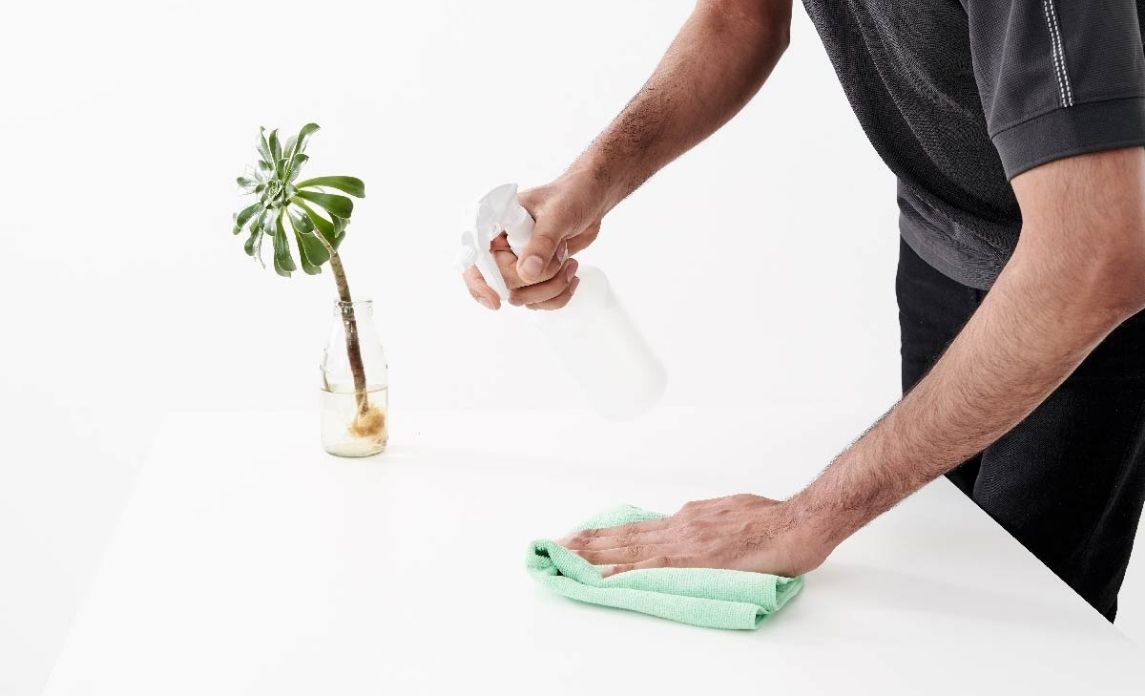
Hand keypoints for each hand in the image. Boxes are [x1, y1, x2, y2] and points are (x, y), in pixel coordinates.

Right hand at [463, 171, 604, 310]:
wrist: (589, 199)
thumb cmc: (570, 196)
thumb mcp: (557, 214)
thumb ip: (542, 242)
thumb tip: (527, 273)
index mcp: (497, 227)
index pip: (475, 260)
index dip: (480, 283)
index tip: (495, 302)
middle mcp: (502, 249)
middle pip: (503, 285)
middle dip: (537, 279)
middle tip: (561, 255)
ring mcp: (518, 265)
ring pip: (522, 297)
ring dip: (552, 288)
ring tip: (570, 263)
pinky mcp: (535, 277)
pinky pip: (539, 302)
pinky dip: (559, 296)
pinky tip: (572, 275)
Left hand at [561, 494, 828, 577]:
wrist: (797, 522)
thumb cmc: (773, 519)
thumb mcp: (731, 513)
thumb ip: (708, 524)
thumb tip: (696, 530)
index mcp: (689, 518)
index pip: (640, 528)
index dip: (610, 534)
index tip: (585, 537)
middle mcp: (680, 526)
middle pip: (625, 535)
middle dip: (589, 543)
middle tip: (557, 546)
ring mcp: (685, 542)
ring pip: (628, 548)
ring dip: (593, 554)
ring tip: (564, 557)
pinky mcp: (695, 559)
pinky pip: (650, 565)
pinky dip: (622, 569)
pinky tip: (601, 575)